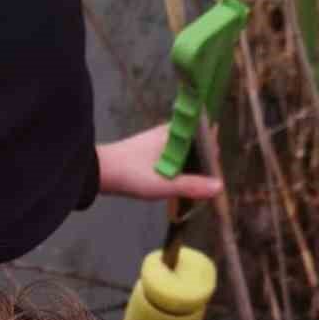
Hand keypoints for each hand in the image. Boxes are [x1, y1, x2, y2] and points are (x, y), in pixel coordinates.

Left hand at [96, 124, 221, 201]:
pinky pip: (172, 156)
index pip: (205, 133)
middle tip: (205, 183)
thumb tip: (220, 187)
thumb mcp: (165, 184)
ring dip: (191, 166)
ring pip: (184, 150)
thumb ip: (192, 186)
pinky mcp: (149, 151)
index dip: (212, 150)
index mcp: (175, 132)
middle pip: (196, 143)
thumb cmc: (132, 174)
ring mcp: (158, 141)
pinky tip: (177, 183)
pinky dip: (178, 167)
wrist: (98, 171)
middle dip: (203, 161)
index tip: (214, 169)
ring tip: (195, 186)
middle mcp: (168, 132)